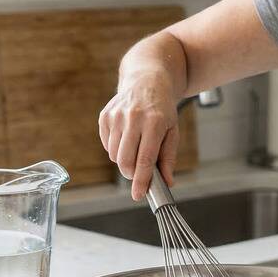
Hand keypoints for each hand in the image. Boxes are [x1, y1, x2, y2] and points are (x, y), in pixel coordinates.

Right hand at [98, 73, 180, 200]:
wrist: (146, 81)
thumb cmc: (162, 109)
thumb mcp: (172, 131)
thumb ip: (168, 158)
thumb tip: (167, 182)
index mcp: (154, 122)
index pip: (145, 159)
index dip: (141, 181)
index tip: (139, 195)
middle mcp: (133, 118)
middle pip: (125, 161)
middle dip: (131, 174)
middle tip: (139, 173)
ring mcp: (116, 116)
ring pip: (114, 155)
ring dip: (124, 160)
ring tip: (135, 148)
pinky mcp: (105, 116)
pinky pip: (106, 145)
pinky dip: (115, 148)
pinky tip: (126, 137)